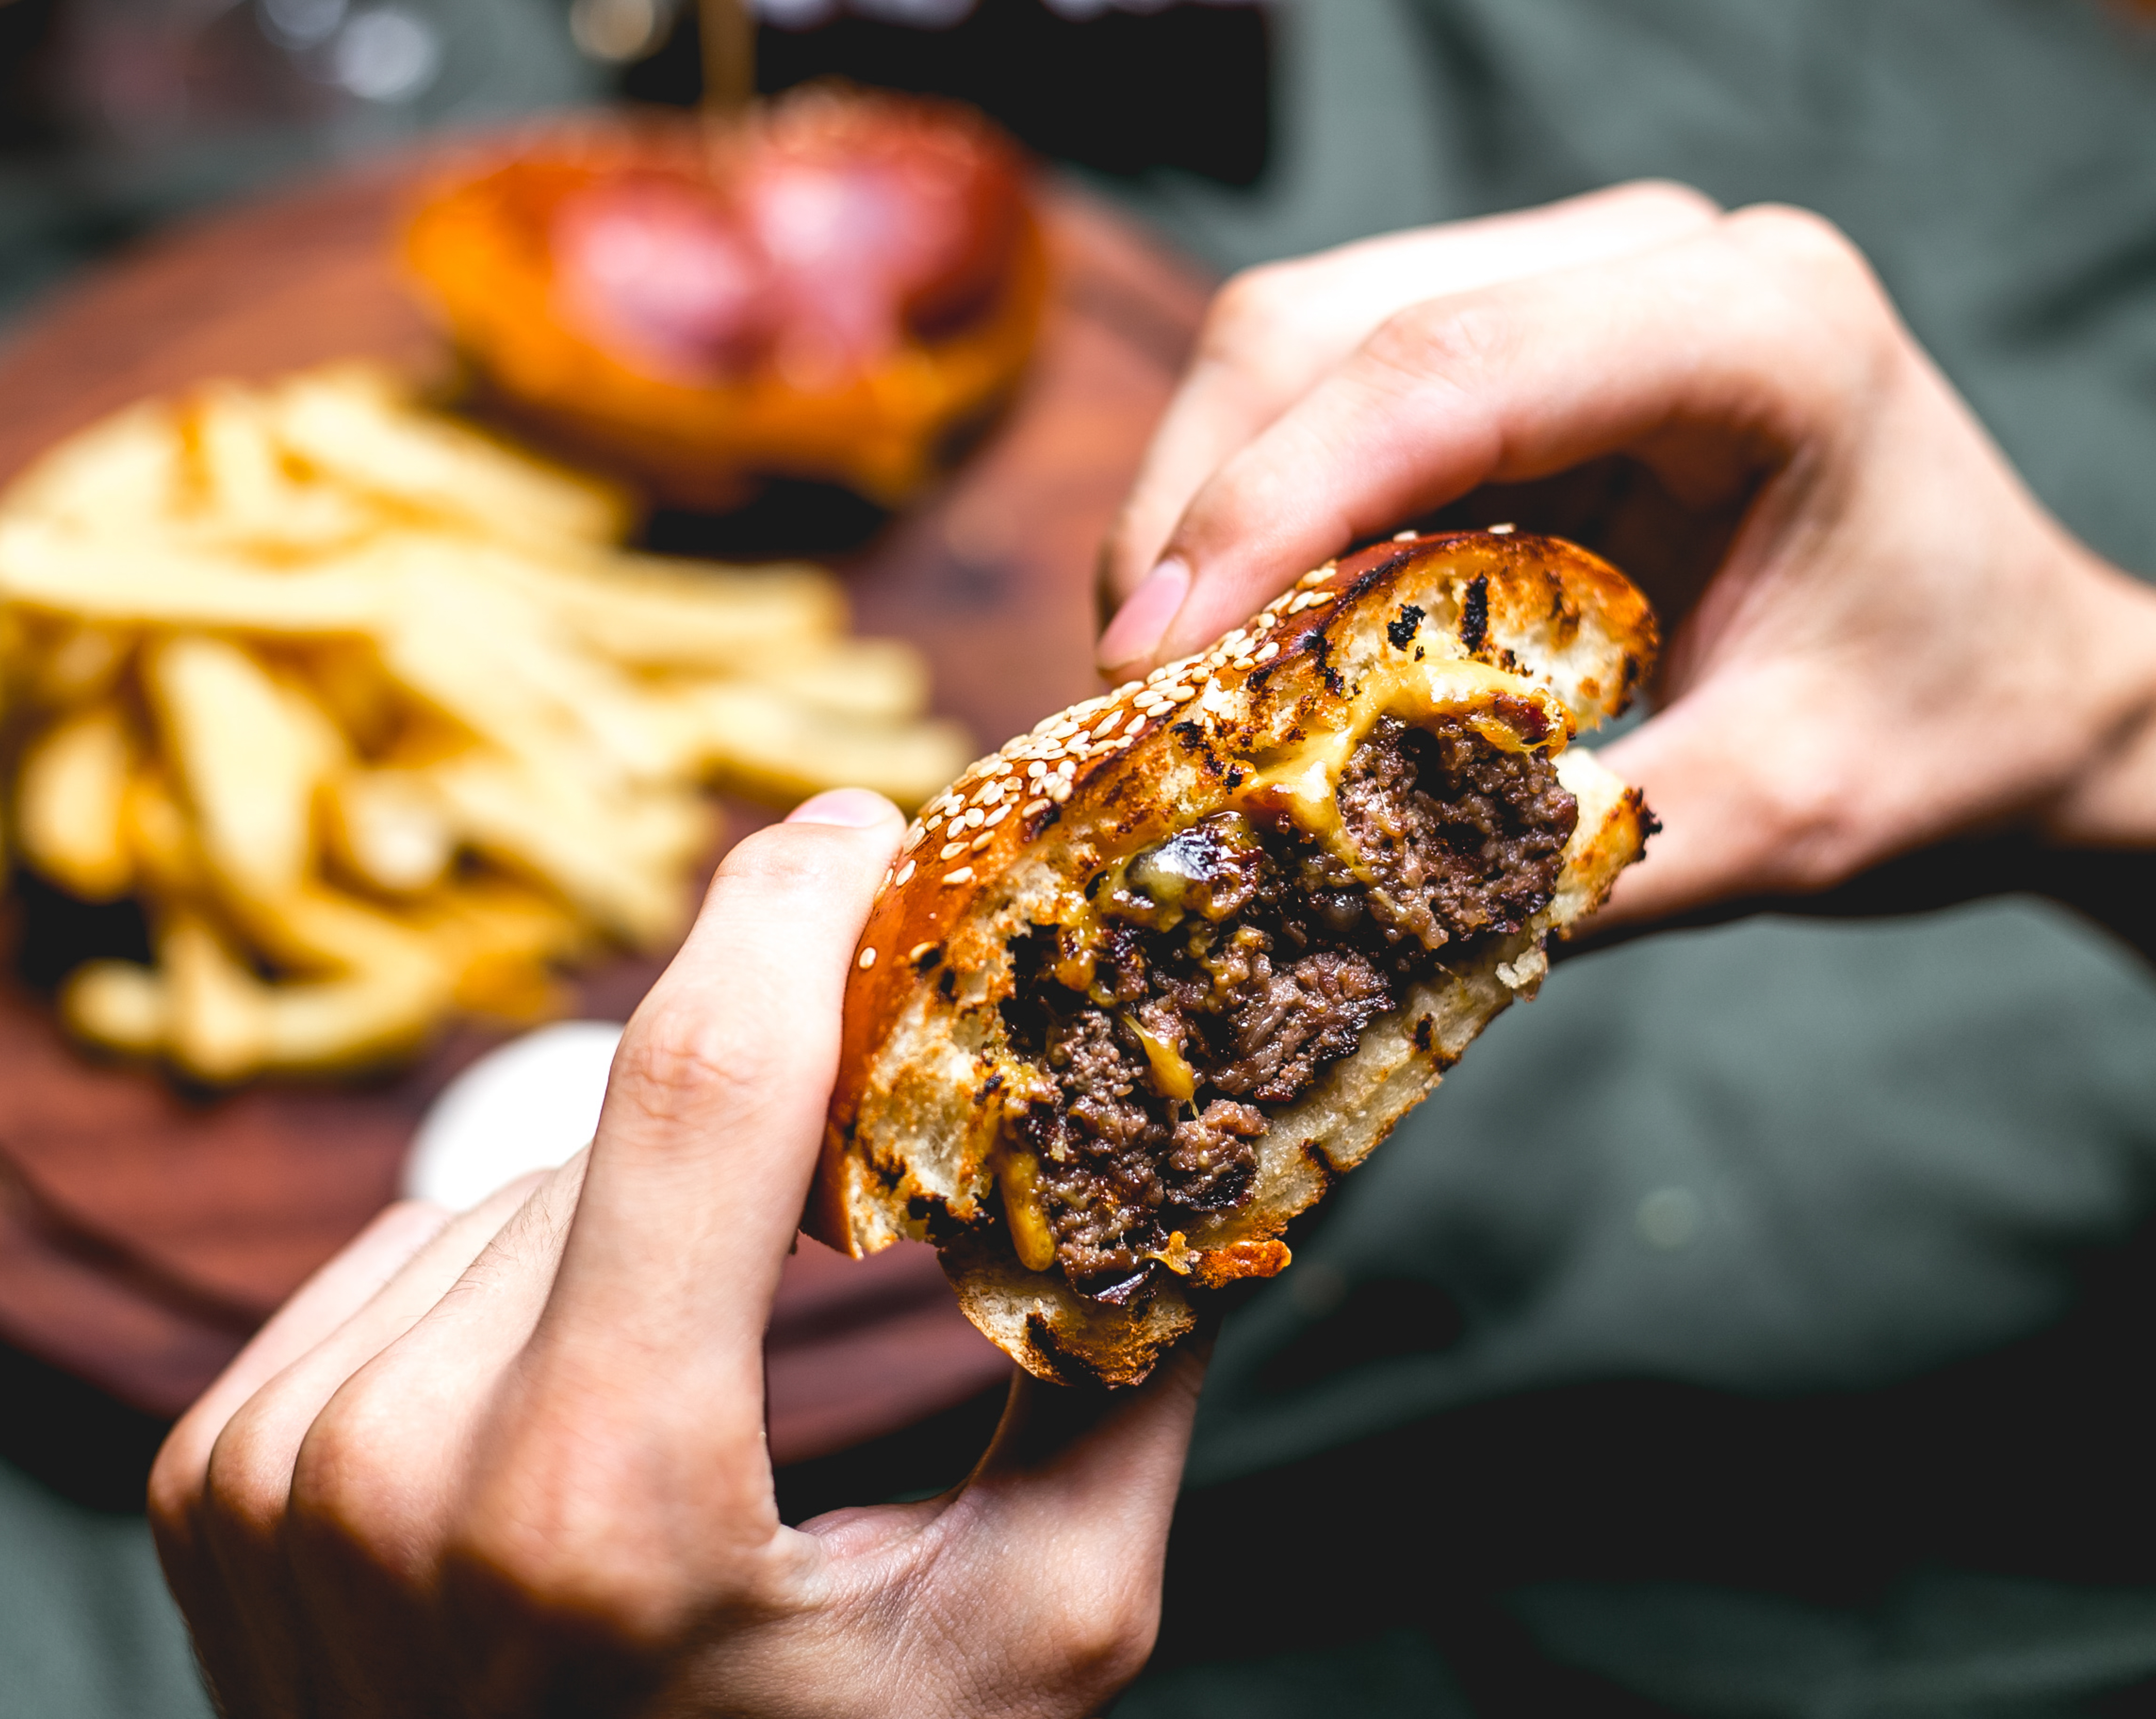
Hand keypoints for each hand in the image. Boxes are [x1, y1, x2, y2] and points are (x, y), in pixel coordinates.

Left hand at [148, 788, 1206, 1718]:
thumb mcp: (1016, 1649)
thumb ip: (1111, 1403)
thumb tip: (1194, 1191)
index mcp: (601, 1506)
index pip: (695, 1091)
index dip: (786, 915)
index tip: (855, 830)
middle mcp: (391, 1469)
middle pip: (615, 1148)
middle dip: (748, 1111)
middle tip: (849, 1157)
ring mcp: (269, 1467)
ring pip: (502, 1201)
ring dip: (626, 1221)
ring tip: (698, 1371)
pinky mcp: (205, 1472)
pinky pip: (400, 1269)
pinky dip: (507, 1288)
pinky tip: (565, 1400)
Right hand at [1097, 185, 2155, 925]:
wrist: (2019, 690)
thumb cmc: (1941, 736)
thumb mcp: (1781, 818)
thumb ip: (1566, 860)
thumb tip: (1313, 899)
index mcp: (1754, 334)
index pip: (1443, 373)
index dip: (1267, 507)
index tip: (1152, 662)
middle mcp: (1652, 267)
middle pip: (1323, 332)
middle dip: (1197, 515)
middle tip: (1136, 699)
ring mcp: (1574, 289)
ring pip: (1292, 351)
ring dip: (1204, 514)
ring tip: (1179, 679)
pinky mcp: (1519, 351)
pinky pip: (1322, 400)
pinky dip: (1256, 520)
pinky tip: (1248, 636)